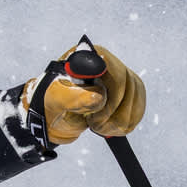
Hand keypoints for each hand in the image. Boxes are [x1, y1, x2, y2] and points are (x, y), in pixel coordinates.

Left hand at [26, 43, 146, 145]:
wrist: (51, 116)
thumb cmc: (49, 104)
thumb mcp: (57, 101)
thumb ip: (75, 97)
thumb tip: (99, 97)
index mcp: (89, 57)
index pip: (116, 74)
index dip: (112, 99)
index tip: (94, 118)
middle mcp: (106, 63)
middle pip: (129, 87)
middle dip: (114, 112)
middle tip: (94, 125)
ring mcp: (116, 77)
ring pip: (135, 96)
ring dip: (121, 119)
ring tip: (99, 128)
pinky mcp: (123, 92)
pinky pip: (137, 105)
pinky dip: (128, 121)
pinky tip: (113, 129)